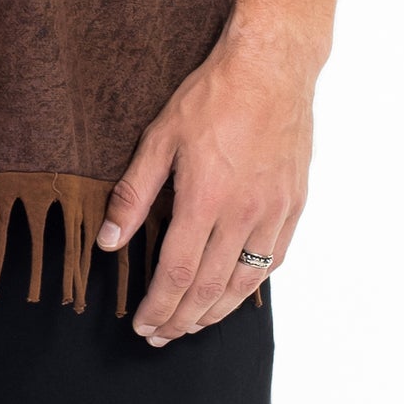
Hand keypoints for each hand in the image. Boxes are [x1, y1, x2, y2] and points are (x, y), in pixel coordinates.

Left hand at [96, 24, 316, 344]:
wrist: (271, 68)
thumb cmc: (212, 96)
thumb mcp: (160, 136)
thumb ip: (133, 194)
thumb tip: (109, 242)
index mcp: (204, 199)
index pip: (177, 274)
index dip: (158, 307)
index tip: (143, 325)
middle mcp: (243, 214)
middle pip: (209, 289)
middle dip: (181, 320)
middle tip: (160, 335)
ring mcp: (273, 213)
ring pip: (244, 284)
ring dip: (216, 314)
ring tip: (192, 325)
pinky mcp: (294, 205)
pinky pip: (273, 261)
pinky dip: (251, 287)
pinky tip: (235, 293)